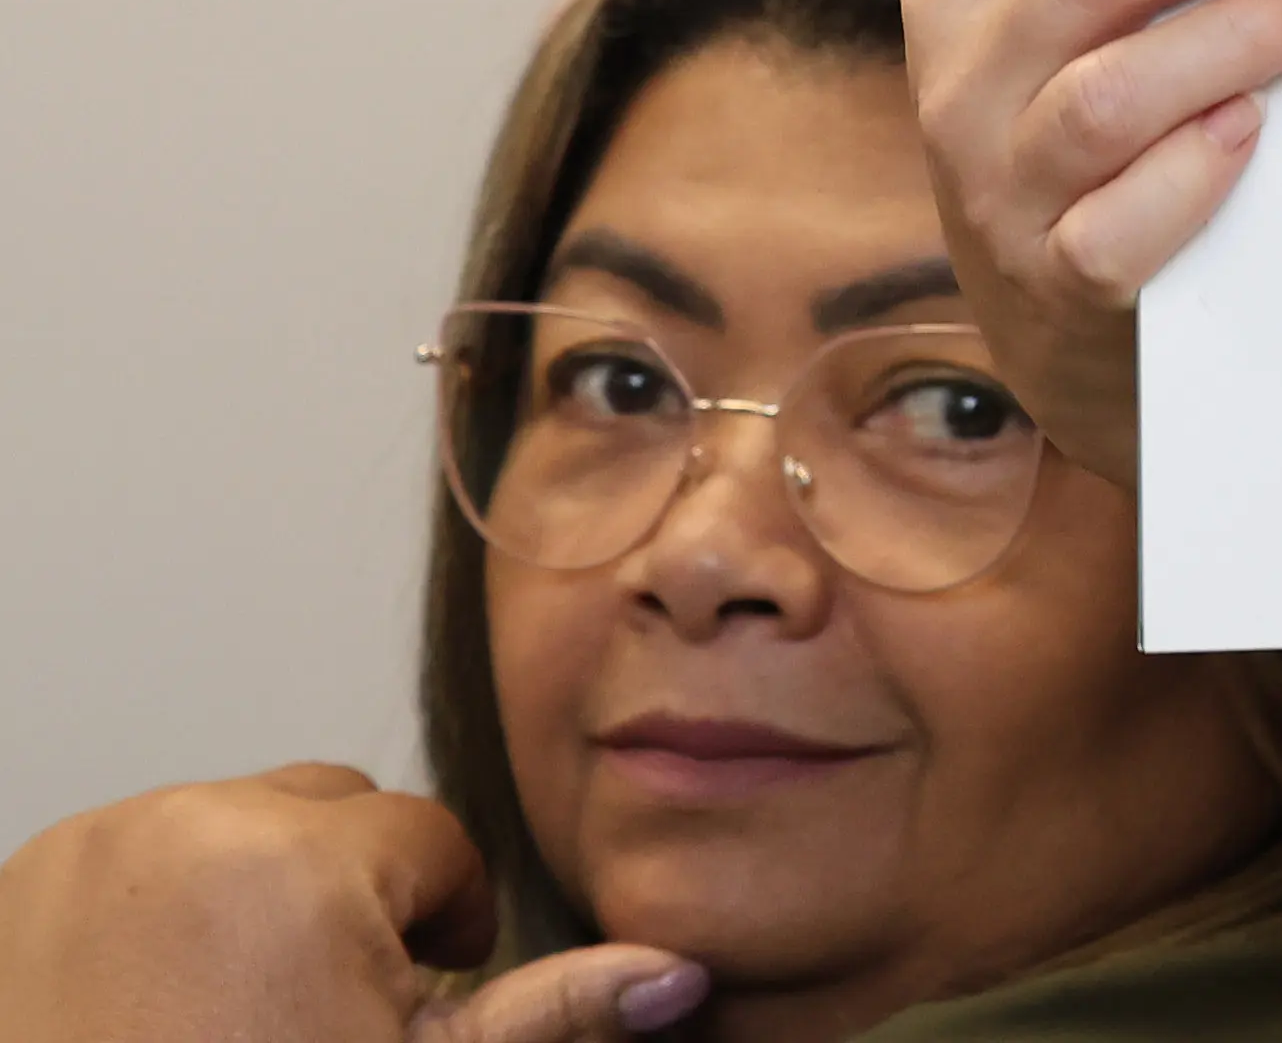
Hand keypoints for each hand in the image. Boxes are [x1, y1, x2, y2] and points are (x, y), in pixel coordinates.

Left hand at [0, 765, 702, 1040]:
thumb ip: (547, 1011)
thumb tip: (675, 974)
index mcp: (300, 861)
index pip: (429, 836)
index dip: (441, 921)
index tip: (414, 990)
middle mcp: (190, 828)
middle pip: (332, 810)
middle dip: (351, 888)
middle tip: (333, 998)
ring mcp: (99, 848)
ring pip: (236, 821)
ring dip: (260, 888)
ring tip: (249, 996)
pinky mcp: (32, 875)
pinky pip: (141, 850)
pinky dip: (166, 902)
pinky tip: (171, 990)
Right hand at [904, 0, 1281, 484]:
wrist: (1072, 333)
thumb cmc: (1119, 127)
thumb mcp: (1105, 16)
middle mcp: (963, 74)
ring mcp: (998, 186)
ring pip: (1115, 86)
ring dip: (1248, 24)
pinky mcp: (1052, 286)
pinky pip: (1119, 224)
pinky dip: (1197, 170)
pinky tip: (1265, 127)